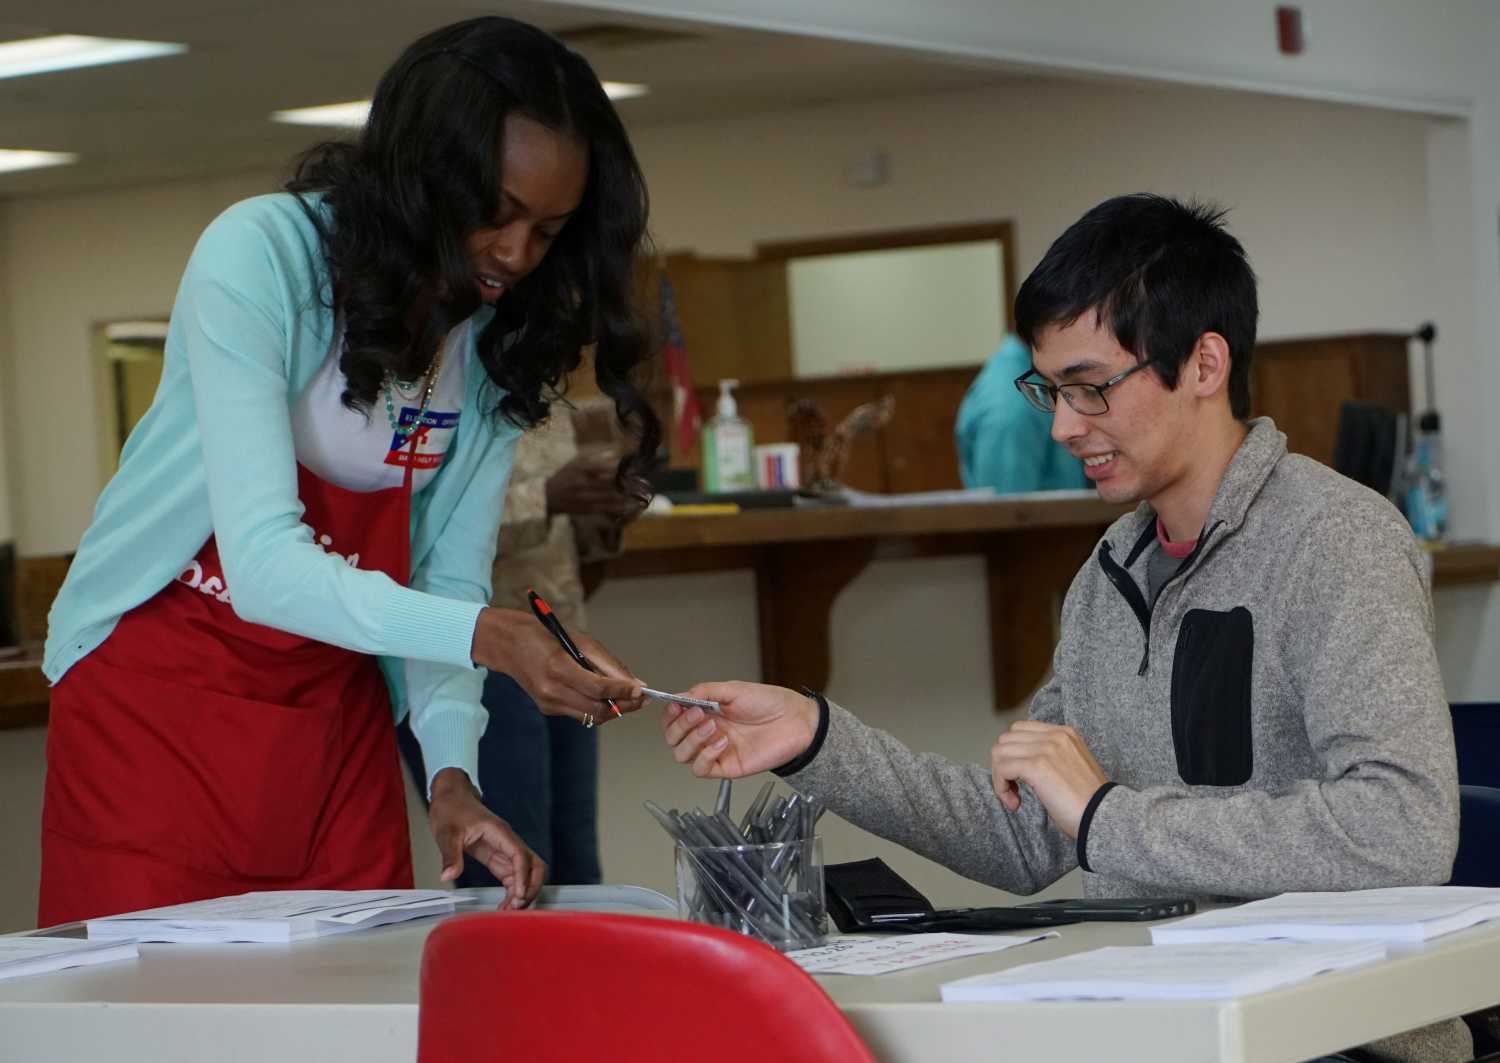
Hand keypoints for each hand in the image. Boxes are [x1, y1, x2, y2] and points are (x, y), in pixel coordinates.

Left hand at [428, 768, 546, 907]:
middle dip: (531, 887)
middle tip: (516, 906)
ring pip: (526, 873)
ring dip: (523, 892)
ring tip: (510, 910)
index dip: (523, 876)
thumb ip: (450, 855)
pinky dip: (513, 891)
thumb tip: (448, 875)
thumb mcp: (447, 832)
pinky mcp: (497, 856)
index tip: (518, 894)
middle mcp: (507, 841)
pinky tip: (505, 903)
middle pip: (534, 865)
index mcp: (499, 832)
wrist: (451, 797)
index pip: (520, 855)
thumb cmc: (452, 808)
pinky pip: (513, 876)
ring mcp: (504, 849)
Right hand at [471, 608, 643, 724]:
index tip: (642, 690)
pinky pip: (579, 713)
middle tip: (642, 699)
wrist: (508, 644)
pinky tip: (606, 697)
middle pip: (597, 710)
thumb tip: (634, 683)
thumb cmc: (546, 635)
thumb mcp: (580, 640)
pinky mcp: (547, 708)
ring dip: (613, 710)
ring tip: (629, 698)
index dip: (622, 691)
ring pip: (590, 716)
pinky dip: (596, 707)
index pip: (598, 688)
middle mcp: (551, 691)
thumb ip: (608, 664)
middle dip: (624, 706)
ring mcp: (547, 703)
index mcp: (558, 668)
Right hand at [545, 451, 643, 519]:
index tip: (636, 466)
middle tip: (644, 481)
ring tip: (641, 493)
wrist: (547, 497)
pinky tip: (631, 505)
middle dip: (629, 482)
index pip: (606, 466)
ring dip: (627, 495)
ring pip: (611, 496)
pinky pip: (606, 508)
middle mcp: (584, 482)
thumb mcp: (576, 462)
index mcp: (582, 468)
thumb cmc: (564, 476)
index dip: (622, 467)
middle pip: (611, 482)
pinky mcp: (587, 509)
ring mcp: (585, 497)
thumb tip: (616, 454)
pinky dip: (619, 507)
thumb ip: (596, 457)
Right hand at [660, 681, 818, 778]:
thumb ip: (705, 691)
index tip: (676, 705)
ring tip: (713, 726)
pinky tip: (722, 742)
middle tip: (698, 714)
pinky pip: (702, 769)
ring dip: (692, 739)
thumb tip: (679, 696)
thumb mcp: (734, 689)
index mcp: (707, 713)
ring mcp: (716, 751)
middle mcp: (708, 733)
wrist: (796, 721)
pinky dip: (705, 755)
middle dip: (680, 725)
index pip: (674, 719)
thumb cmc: (770, 703)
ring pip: (682, 755)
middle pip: (673, 739)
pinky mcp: (727, 767)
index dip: (670, 714)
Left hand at [989, 721, 1108, 838]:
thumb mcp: (1071, 767)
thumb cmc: (1089, 802)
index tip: (1021, 779)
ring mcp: (1045, 748)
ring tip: (1015, 798)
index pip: (1021, 730)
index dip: (1014, 754)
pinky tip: (1015, 803)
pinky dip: (1001, 787)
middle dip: (1004, 765)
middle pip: (1006, 739)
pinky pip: (1002, 768)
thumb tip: (1019, 764)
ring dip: (1001, 778)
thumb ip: (1050, 757)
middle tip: (1015, 790)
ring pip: (1000, 752)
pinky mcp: (1037, 765)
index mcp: (1065, 733)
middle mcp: (1055, 735)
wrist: (1104, 816)